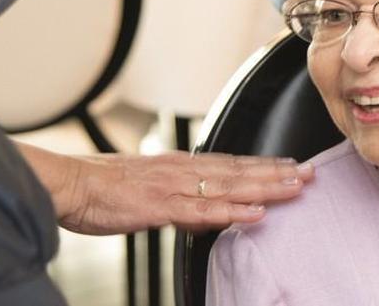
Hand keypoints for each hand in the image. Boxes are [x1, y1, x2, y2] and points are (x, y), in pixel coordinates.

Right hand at [18, 143, 314, 234]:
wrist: (68, 183)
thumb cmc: (99, 186)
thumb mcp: (142, 182)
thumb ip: (169, 189)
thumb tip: (189, 200)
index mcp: (177, 164)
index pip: (229, 163)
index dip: (261, 165)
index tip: (290, 165)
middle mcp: (182, 170)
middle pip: (239, 171)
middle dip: (277, 173)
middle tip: (310, 173)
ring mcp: (174, 188)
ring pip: (231, 187)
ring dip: (267, 187)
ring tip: (297, 188)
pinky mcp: (162, 207)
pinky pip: (204, 211)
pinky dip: (233, 211)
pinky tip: (257, 214)